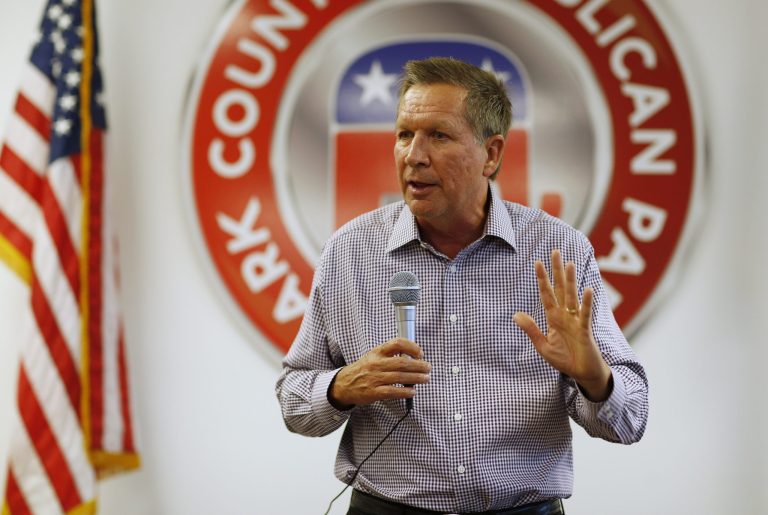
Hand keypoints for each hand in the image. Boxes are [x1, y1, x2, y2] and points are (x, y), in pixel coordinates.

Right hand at [329, 339, 430, 408]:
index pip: (396, 344)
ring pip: (400, 377)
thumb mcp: (374, 356)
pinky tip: (412, 391)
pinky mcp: (374, 392)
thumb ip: (390, 355)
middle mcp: (376, 364)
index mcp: (377, 352)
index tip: (420, 353)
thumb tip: (413, 356)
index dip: (411, 347)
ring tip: (425, 378)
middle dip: (418, 365)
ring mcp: (374, 378)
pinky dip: (405, 391)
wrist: (344, 384)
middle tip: (428, 367)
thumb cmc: (364, 369)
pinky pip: (393, 391)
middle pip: (402, 362)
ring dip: (416, 378)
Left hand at [513, 249, 611, 400]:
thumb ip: (531, 329)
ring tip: (569, 263)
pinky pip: (584, 314)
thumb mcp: (543, 346)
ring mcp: (575, 321)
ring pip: (571, 297)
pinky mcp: (584, 330)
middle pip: (560, 289)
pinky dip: (586, 303)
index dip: (541, 279)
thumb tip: (515, 314)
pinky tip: (587, 289)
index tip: (537, 263)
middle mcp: (564, 315)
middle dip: (556, 271)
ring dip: (570, 281)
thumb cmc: (564, 359)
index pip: (546, 294)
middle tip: (555, 252)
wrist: (582, 374)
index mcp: (553, 318)